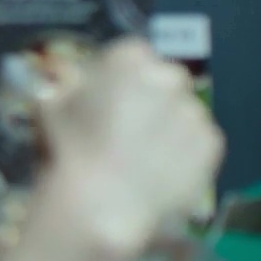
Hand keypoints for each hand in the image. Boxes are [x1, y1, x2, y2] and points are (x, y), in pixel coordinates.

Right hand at [0, 38, 223, 260]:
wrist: (101, 204)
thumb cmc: (66, 148)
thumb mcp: (48, 105)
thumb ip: (62, 82)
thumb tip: (66, 73)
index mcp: (129, 58)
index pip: (130, 56)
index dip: (115, 79)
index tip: (103, 101)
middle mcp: (169, 77)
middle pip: (161, 80)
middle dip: (147, 98)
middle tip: (124, 129)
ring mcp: (194, 110)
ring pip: (180, 112)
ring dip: (165, 125)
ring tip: (140, 157)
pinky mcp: (212, 143)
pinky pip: (196, 141)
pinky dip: (181, 151)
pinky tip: (158, 171)